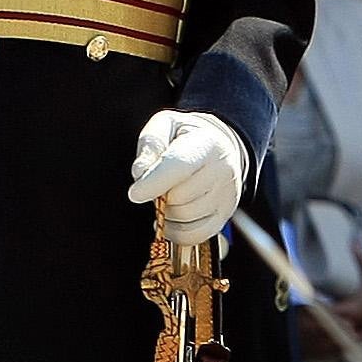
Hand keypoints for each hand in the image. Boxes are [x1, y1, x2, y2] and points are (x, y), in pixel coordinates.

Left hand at [127, 110, 249, 245]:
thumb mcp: (166, 125)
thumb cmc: (186, 136)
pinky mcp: (224, 216)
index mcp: (207, 144)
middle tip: (156, 185)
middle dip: (159, 196)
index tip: (134, 193)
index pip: (179, 167)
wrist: (221, 146)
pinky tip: (171, 218)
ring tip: (166, 196)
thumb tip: (140, 173)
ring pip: (185, 219)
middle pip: (180, 198)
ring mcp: (227, 197)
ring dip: (167, 213)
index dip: (154, 183)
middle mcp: (223, 172)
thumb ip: (151, 144)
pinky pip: (194, 236)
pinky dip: (176, 232)